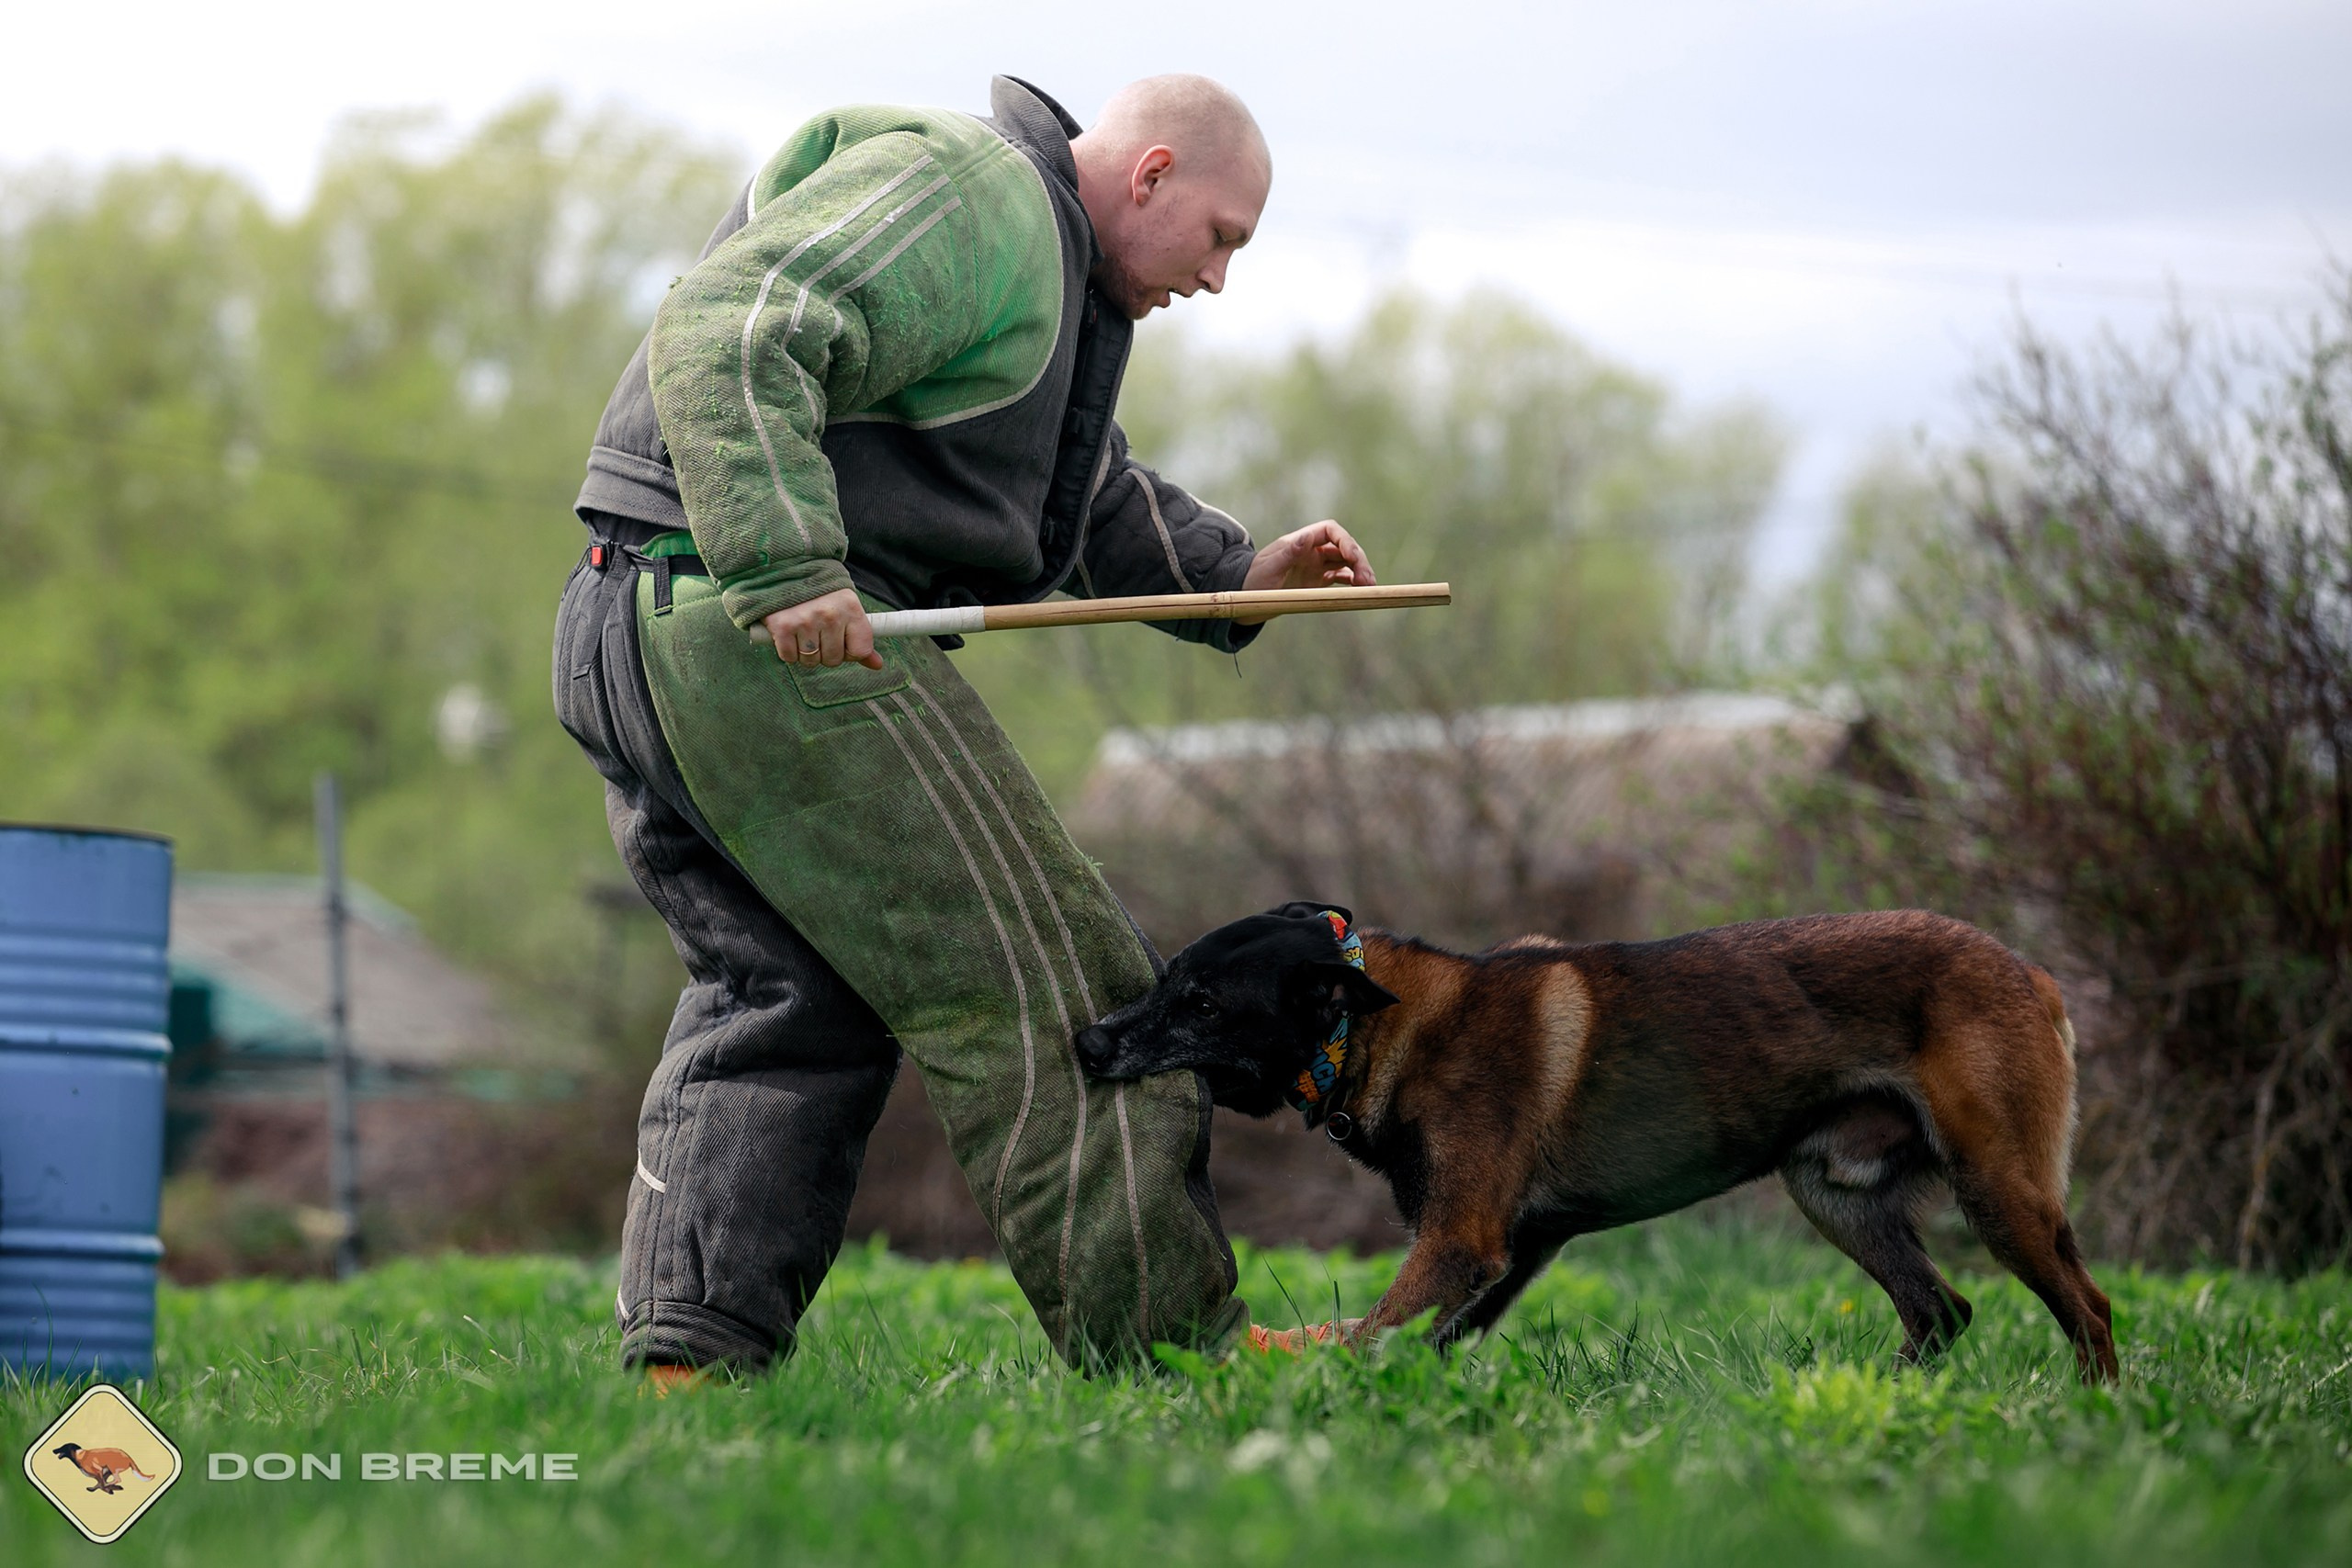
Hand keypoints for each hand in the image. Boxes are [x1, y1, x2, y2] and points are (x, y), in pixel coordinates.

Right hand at [761, 588, 883, 669]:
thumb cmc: (821, 595)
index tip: (841, 641)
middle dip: (825, 653)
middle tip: (817, 633)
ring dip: (806, 653)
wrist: (786, 571)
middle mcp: (830, 614)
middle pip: (833, 660)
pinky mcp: (782, 627)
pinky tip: (789, 634)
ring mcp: (805, 621)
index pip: (860, 651)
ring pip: (810, 661)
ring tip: (803, 632)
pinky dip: (788, 651)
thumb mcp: (847, 609)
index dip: (850, 652)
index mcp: (851, 608)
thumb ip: (861, 638)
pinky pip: (789, 657)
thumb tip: (877, 665)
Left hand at [1237, 520, 1376, 621]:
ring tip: (1369, 587)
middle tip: (1368, 581)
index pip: (1331, 531)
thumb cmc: (1252, 581)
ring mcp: (1315, 565)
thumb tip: (1306, 538)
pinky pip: (1340, 578)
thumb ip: (1288, 553)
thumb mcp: (1268, 568)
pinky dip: (1351, 582)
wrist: (1243, 597)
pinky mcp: (1317, 581)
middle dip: (1358, 560)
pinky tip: (1359, 591)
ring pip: (1345, 563)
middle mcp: (1311, 550)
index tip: (1353, 557)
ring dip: (1359, 572)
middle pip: (1343, 547)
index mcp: (1301, 541)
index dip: (1346, 541)